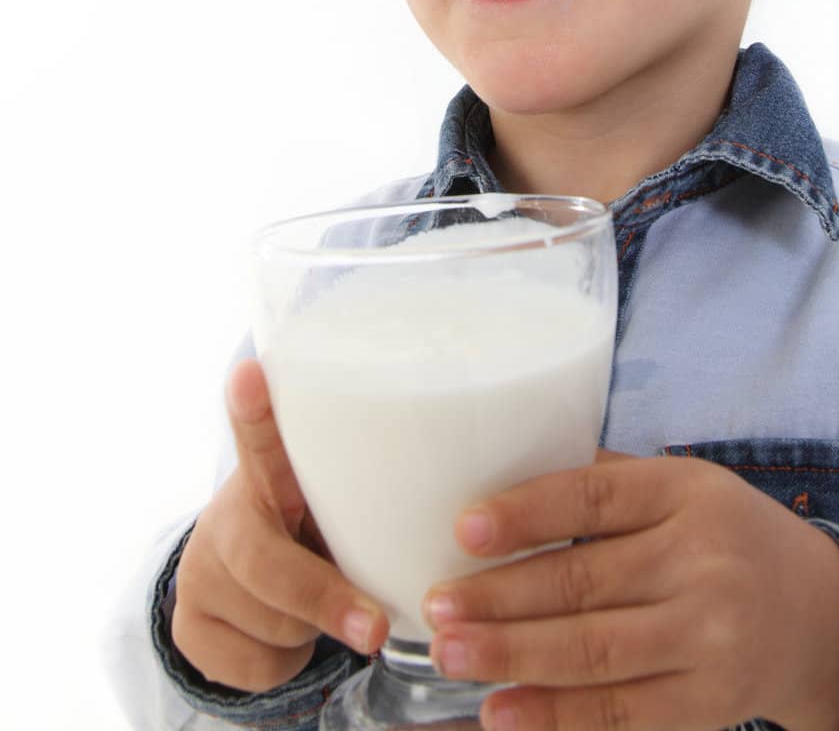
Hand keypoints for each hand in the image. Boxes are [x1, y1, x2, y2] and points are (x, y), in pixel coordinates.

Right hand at [171, 358, 388, 691]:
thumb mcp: (331, 508)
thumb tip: (449, 499)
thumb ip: (363, 498)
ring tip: (316, 601)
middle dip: (324, 598)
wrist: (236, 587)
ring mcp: (199, 573)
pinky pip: (257, 666)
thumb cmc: (311, 532)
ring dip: (310, 629)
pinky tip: (283, 634)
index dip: (254, 411)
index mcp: (267, 477)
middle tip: (377, 627)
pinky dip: (285, 663)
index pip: (258, 439)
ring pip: (275, 625)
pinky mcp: (188, 628)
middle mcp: (224, 517)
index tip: (252, 373)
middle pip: (268, 564)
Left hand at [420, 448, 838, 730]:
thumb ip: (609, 485)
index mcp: (688, 493)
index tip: (465, 525)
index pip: (596, 497)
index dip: (527, 511)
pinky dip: (555, 716)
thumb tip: (501, 474)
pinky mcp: (708, 703)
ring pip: (593, 651)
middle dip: (500, 597)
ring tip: (451, 652)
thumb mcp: (686, 488)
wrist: (820, 616)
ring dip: (512, 655)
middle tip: (436, 605)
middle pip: (585, 581)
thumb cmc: (727, 538)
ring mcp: (709, 638)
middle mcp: (703, 562)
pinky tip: (502, 711)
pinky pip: (619, 712)